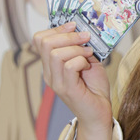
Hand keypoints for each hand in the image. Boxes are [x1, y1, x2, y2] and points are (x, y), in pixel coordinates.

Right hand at [33, 22, 113, 139]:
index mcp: (51, 65)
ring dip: (75, 49)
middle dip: (67, 35)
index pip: (39, 39)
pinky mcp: (67, 89)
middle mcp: (49, 73)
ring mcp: (56, 82)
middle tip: (85, 37)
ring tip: (88, 54)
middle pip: (44, 43)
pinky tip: (88, 65)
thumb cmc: (94, 89)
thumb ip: (81, 48)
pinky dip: (80, 60)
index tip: (74, 26)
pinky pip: (69, 66)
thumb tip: (82, 31)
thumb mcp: (88, 62)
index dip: (57, 28)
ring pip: (55, 53)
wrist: (99, 114)